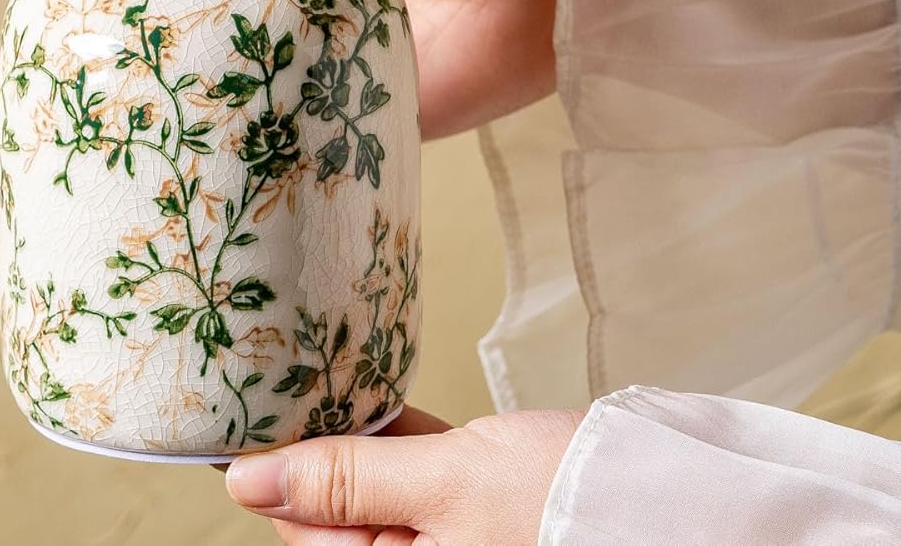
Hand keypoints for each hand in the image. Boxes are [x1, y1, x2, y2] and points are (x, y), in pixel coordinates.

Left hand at [225, 404, 583, 544]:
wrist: (658, 497)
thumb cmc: (558, 503)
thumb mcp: (442, 486)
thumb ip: (347, 483)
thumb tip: (249, 481)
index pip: (303, 530)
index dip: (272, 468)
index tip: (242, 409)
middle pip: (336, 505)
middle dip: (312, 444)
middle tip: (275, 373)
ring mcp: (447, 533)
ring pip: (373, 477)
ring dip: (351, 429)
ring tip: (313, 370)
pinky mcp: (476, 499)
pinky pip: (416, 462)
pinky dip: (395, 428)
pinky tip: (370, 387)